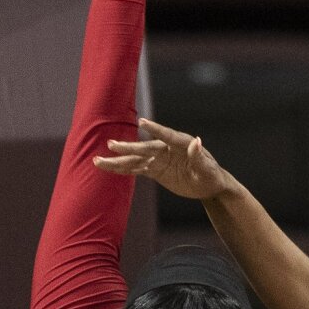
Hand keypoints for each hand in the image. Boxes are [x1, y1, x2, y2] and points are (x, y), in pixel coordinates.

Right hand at [92, 117, 232, 201]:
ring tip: (98, 160)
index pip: (167, 135)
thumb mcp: (207, 169)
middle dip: (128, 147)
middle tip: (111, 145)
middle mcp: (167, 149)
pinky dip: (123, 169)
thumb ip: (199, 156)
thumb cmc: (211, 175)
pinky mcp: (155, 170)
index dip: (156, 129)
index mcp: (182, 144)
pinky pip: (136, 169)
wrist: (208, 185)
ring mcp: (159, 159)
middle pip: (145, 148)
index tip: (142, 123)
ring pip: (135, 159)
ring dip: (118, 160)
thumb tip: (197, 141)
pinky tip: (108, 168)